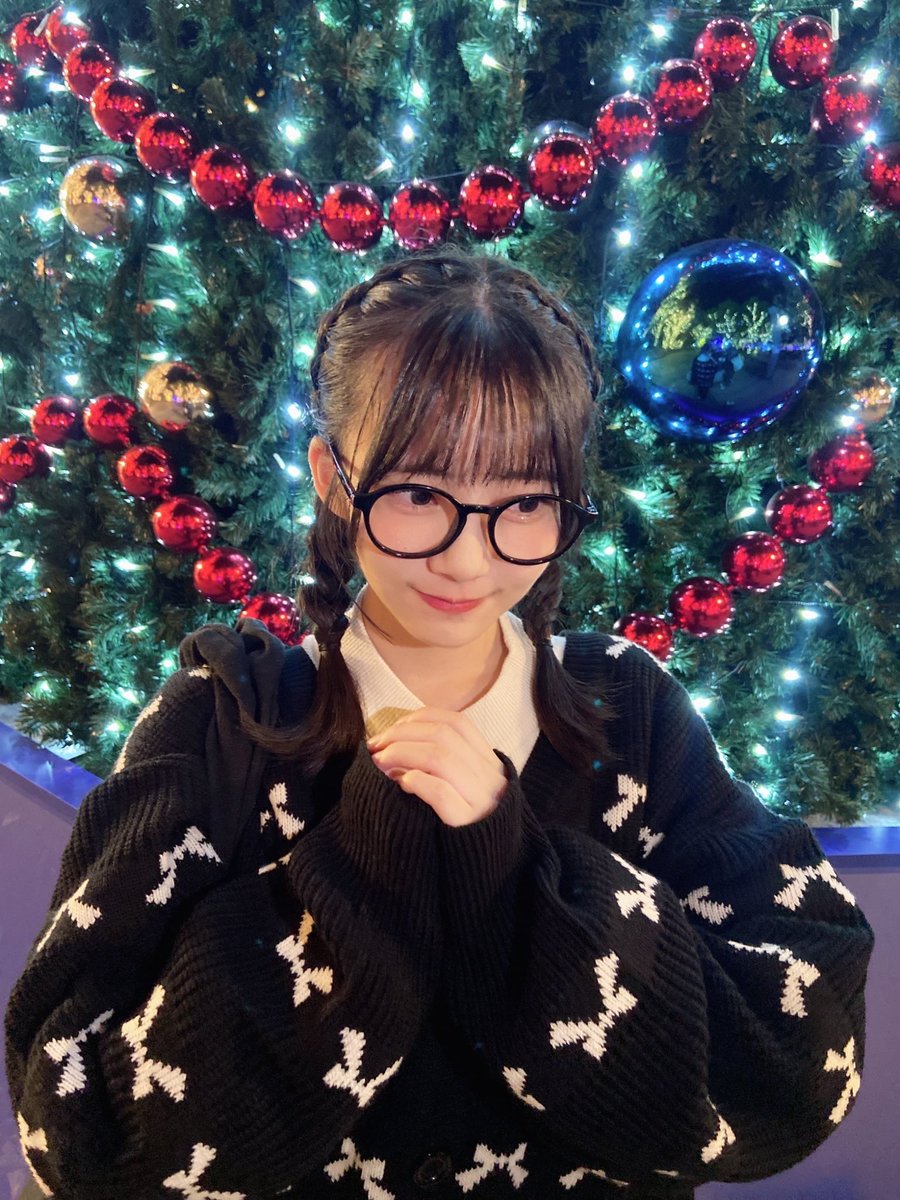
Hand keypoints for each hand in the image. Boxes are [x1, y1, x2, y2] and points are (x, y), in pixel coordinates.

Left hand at [366, 708, 507, 826]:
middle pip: (443, 735)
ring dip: (402, 754)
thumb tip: (399, 742)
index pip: (457, 722)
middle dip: (402, 735)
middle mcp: (489, 776)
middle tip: (376, 747)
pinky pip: (439, 791)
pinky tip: (400, 784)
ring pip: (439, 757)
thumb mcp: (468, 788)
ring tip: (380, 764)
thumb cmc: (467, 825)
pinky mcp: (467, 822)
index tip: (394, 729)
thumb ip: (445, 764)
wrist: (487, 869)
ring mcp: (481, 798)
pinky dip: (415, 780)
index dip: (421, 719)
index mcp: (489, 762)